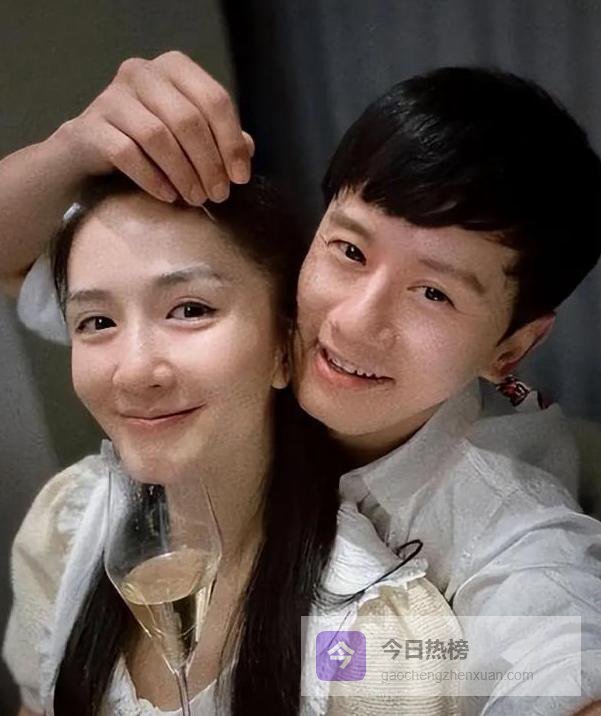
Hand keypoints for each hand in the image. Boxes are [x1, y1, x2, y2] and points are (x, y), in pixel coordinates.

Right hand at [53, 51, 252, 204]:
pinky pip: (127, 154)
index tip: (241, 178)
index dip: (232, 142)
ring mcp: (112, 97)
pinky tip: (168, 196)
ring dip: (183, 174)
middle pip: (188, 120)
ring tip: (196, 199)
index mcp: (173, 67)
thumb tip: (248, 148)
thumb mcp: (186, 134)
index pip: (214, 99)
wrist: (88, 151)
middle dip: (209, 163)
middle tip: (219, 195)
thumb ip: (217, 136)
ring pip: (158, 137)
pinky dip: (153, 179)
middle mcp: (141, 73)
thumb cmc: (148, 142)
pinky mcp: (90, 126)